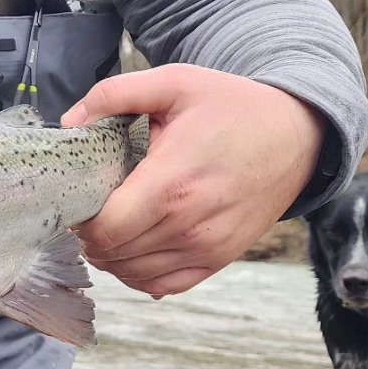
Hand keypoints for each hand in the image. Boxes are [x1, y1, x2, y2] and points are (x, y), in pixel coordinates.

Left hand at [61, 64, 323, 297]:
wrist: (297, 135)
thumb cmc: (232, 107)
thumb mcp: (174, 82)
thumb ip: (114, 95)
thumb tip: (70, 123)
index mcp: (172, 183)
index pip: (105, 229)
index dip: (81, 220)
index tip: (79, 200)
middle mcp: (189, 225)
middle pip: (114, 254)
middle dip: (91, 236)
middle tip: (90, 210)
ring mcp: (207, 248)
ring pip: (133, 274)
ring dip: (111, 256)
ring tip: (110, 226)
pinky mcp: (219, 259)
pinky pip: (163, 286)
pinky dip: (138, 274)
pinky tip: (133, 249)